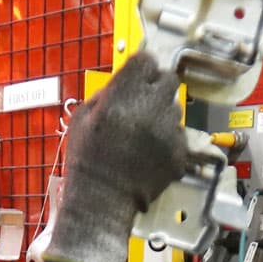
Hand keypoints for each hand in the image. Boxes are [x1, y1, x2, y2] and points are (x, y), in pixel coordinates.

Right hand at [45, 53, 190, 261]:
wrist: (102, 201)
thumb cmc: (87, 160)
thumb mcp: (82, 117)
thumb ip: (107, 92)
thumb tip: (126, 78)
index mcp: (122, 96)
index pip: (146, 60)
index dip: (142, 69)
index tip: (138, 77)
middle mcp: (150, 109)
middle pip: (168, 79)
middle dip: (157, 87)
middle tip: (145, 103)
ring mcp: (168, 131)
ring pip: (175, 108)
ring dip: (163, 115)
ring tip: (144, 135)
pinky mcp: (179, 152)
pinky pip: (179, 135)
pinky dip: (168, 142)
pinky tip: (150, 153)